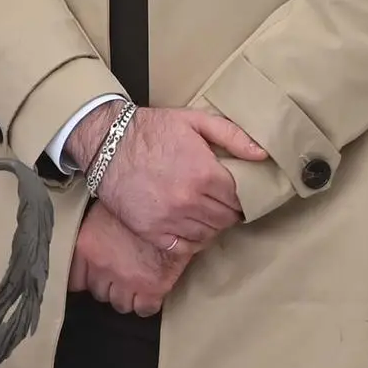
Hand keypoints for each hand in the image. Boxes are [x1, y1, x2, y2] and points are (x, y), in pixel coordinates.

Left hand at [69, 204, 191, 317]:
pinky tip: (149, 293)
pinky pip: (144, 309)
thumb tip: (91, 247)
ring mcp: (127, 281)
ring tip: (135, 283)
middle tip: (119, 274)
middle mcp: (102, 268)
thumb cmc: (136, 205)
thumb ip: (91, 237)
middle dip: (108, 286)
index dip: (84, 281)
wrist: (168, 207)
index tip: (90, 279)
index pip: (73, 281)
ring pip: (120, 304)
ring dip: (126, 296)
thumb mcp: (102, 214)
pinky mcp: (152, 289)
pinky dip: (146, 304)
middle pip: (98, 293)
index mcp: (86, 248)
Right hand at [72, 103, 255, 254]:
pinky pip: (184, 247)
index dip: (241, 197)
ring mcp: (169, 219)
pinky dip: (192, 240)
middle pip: (227, 219)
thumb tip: (262, 155)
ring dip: (211, 225)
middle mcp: (190, 201)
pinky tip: (189, 227)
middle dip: (228, 211)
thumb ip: (232, 135)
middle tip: (220, 202)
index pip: (240, 200)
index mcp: (205, 174)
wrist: (105, 142)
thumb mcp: (193, 121)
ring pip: (208, 234)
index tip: (235, 193)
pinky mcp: (151, 231)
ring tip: (204, 212)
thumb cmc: (151, 130)